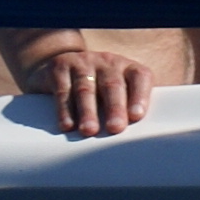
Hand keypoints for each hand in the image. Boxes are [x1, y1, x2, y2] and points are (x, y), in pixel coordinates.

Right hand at [20, 44, 154, 138]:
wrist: (60, 65)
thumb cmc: (97, 86)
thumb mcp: (115, 90)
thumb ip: (128, 108)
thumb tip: (138, 138)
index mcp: (127, 67)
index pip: (140, 77)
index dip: (140, 95)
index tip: (137, 116)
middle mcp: (107, 62)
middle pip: (112, 85)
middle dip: (115, 107)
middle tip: (115, 128)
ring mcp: (83, 63)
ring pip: (86, 88)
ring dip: (88, 111)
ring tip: (90, 131)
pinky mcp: (59, 68)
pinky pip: (63, 91)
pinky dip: (64, 110)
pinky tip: (67, 126)